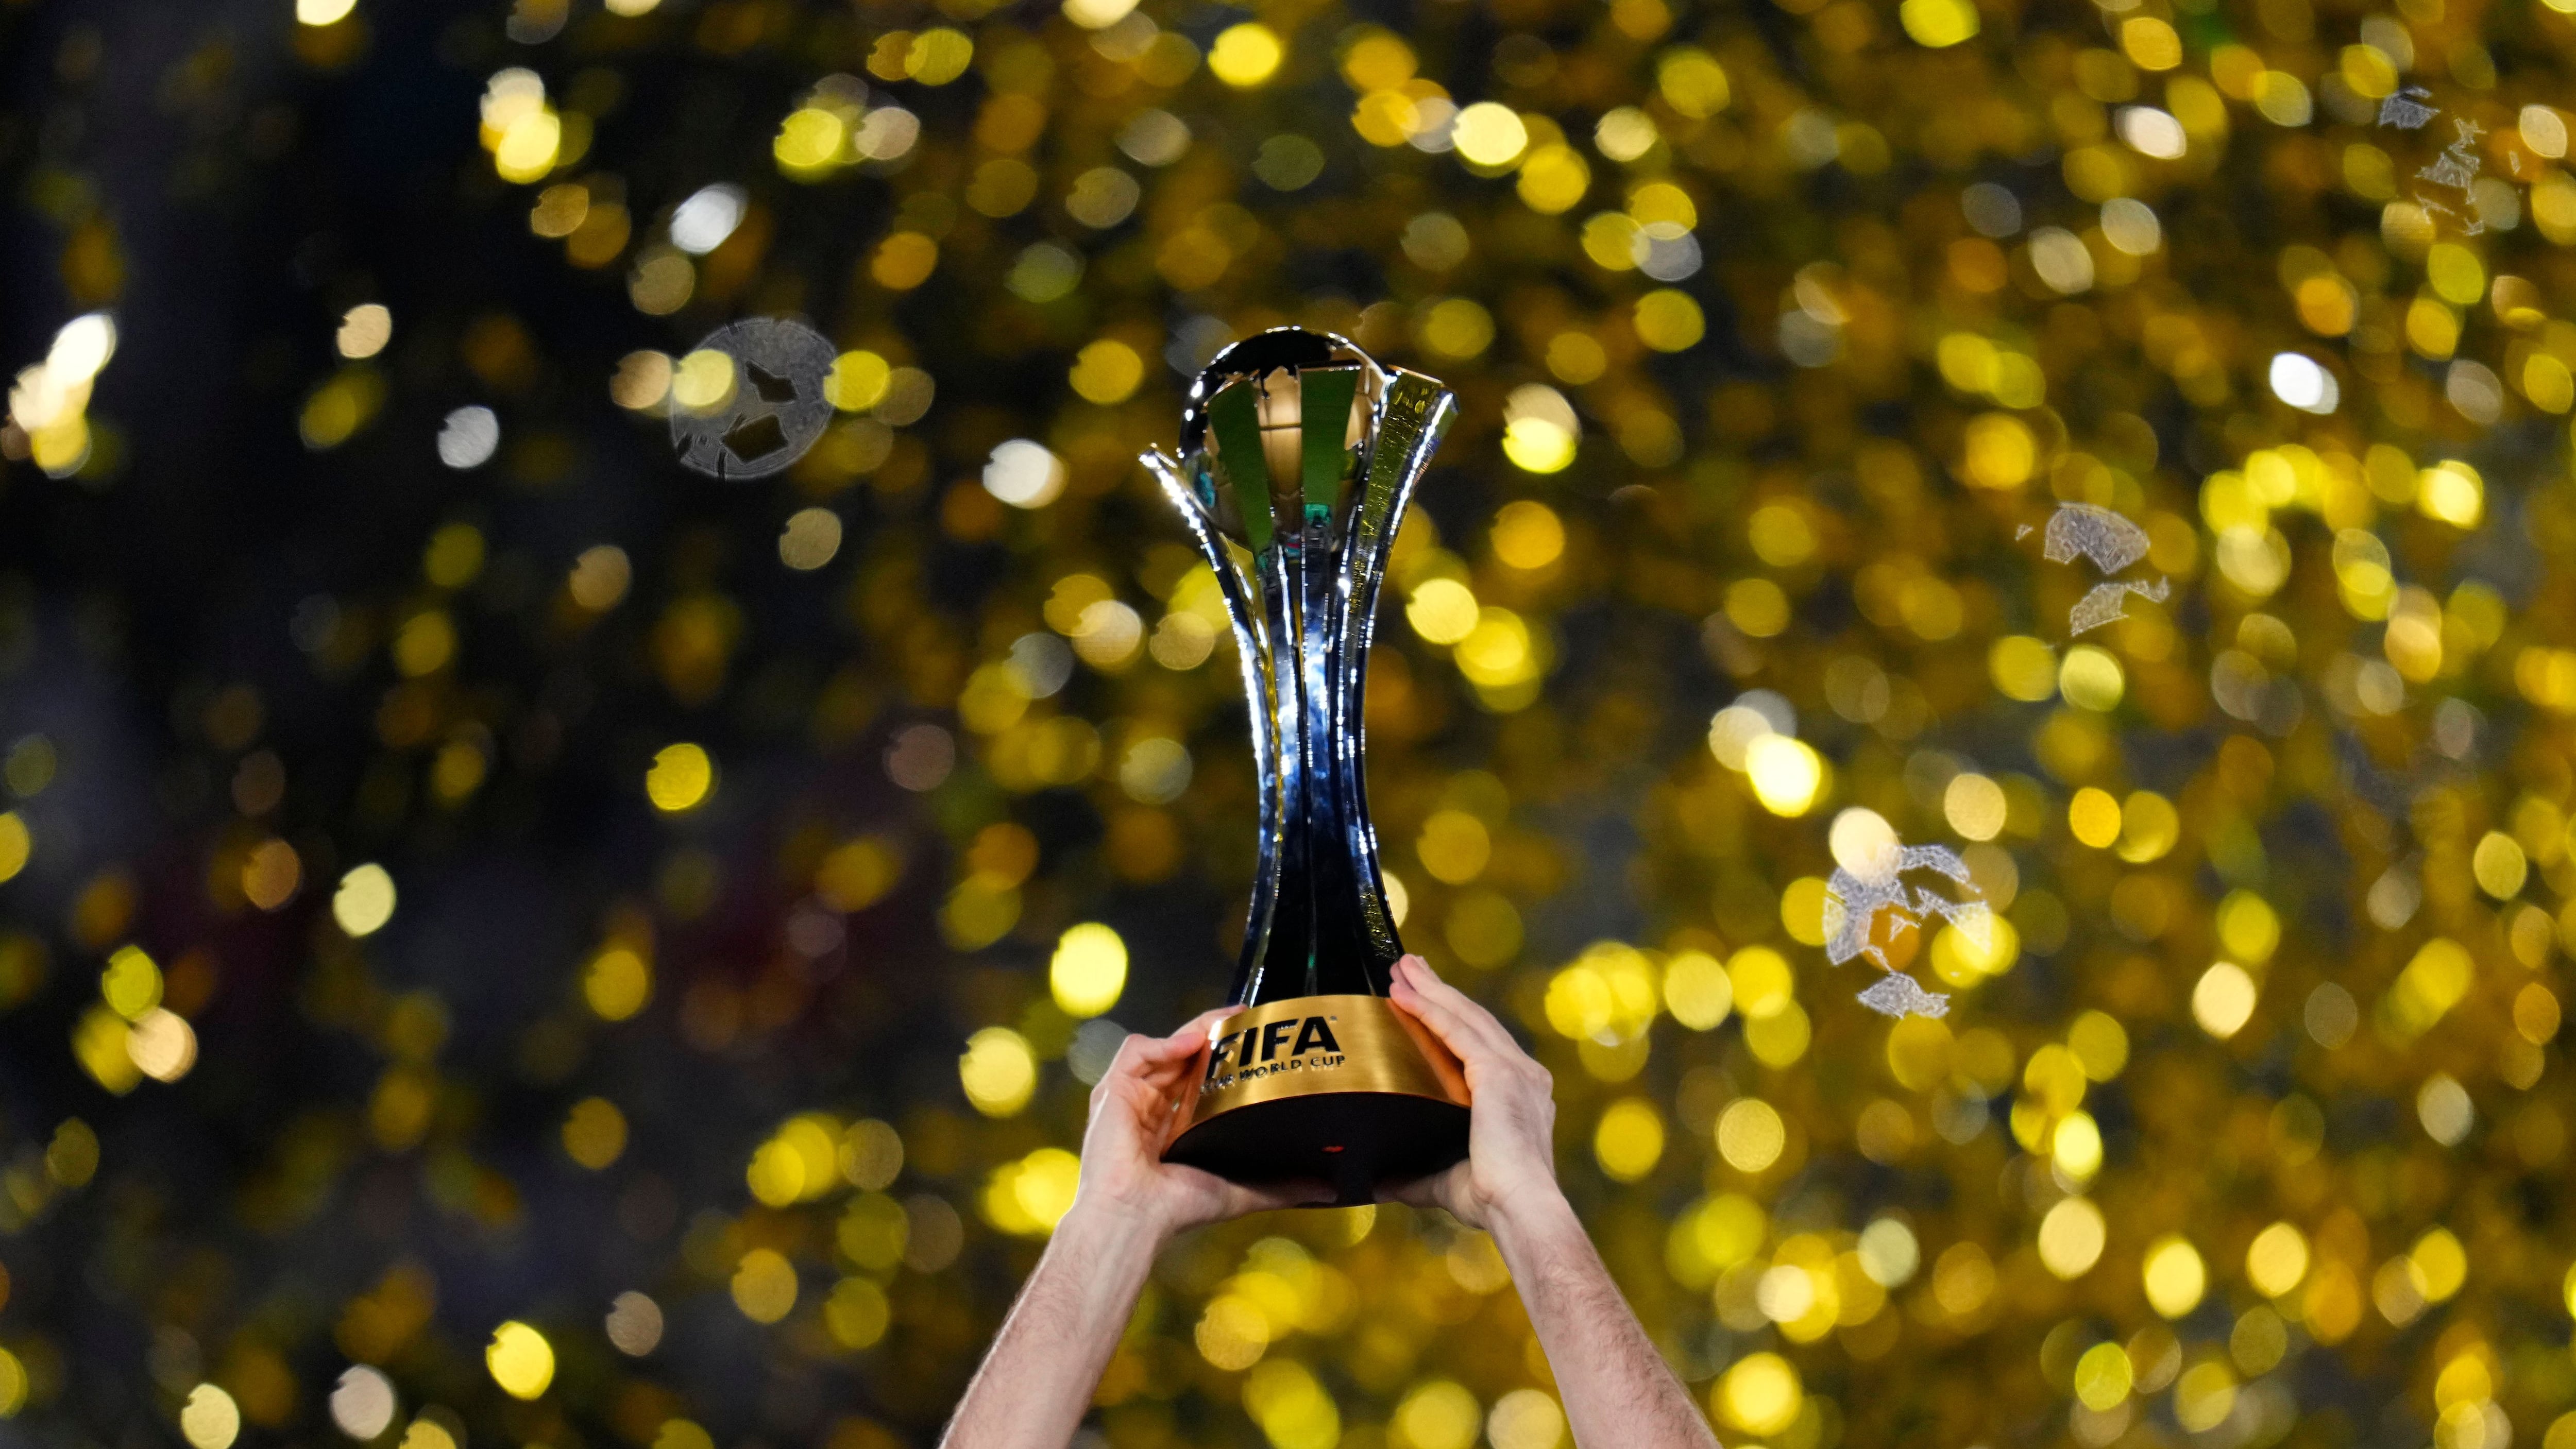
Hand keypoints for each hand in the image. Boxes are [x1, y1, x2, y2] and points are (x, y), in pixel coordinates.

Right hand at [1070, 1009, 1326, 1239]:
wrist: (1136, 1215)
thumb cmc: (1175, 1210)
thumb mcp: (1239, 1191)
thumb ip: (1280, 1188)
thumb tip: (1327, 1190)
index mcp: (1173, 1126)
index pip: (1198, 1076)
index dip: (1223, 1055)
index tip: (1255, 1038)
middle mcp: (1150, 1107)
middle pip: (1182, 1054)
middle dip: (1212, 1033)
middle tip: (1244, 1018)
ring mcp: (1130, 1097)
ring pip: (1162, 1047)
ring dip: (1192, 1031)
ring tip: (1224, 1024)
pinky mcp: (1114, 1090)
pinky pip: (1136, 1051)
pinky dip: (1164, 1043)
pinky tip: (1191, 1045)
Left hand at [1382, 954, 1562, 1232]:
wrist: (1520, 1207)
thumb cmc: (1493, 1202)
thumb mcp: (1447, 1181)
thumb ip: (1418, 1175)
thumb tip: (1384, 1181)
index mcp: (1519, 1095)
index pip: (1480, 1044)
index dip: (1451, 1017)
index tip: (1425, 997)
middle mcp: (1524, 1076)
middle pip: (1474, 1019)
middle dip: (1439, 991)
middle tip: (1410, 968)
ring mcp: (1515, 1071)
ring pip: (1465, 1017)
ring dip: (1431, 989)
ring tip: (1403, 968)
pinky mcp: (1499, 1074)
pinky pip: (1457, 1031)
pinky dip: (1428, 1010)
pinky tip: (1404, 995)